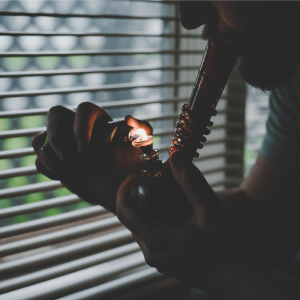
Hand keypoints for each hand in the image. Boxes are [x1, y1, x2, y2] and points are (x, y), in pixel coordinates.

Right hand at [32, 102, 151, 212]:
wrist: (116, 190)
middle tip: (69, 158)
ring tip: (71, 172)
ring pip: (40, 138)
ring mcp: (63, 143)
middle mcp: (78, 127)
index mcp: (99, 121)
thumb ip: (142, 131)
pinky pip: (38, 159)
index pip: (84, 109)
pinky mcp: (54, 159)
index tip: (85, 150)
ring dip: (50, 157)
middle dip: (57, 136)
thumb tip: (128, 118)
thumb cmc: (129, 168)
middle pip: (55, 113)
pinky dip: (48, 169)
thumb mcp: (141, 150)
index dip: (81, 126)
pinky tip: (67, 176)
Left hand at [116, 150, 254, 294]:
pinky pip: (153, 238)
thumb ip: (191, 182)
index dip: (124, 189)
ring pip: (143, 228)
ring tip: (166, 193)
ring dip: (148, 209)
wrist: (241, 280)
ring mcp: (160, 260)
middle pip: (132, 219)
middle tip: (154, 180)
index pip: (124, 211)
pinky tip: (176, 212)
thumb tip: (175, 156)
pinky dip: (157, 221)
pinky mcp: (168, 263)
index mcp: (156, 240)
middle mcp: (152, 253)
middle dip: (139, 196)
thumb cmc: (228, 246)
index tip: (135, 174)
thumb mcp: (210, 209)